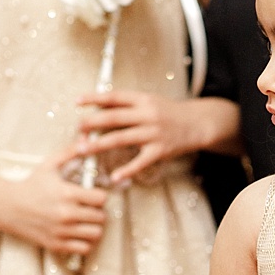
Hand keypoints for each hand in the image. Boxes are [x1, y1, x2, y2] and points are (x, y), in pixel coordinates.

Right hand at [0, 139, 111, 255]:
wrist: (7, 207)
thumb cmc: (30, 185)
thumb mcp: (49, 166)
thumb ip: (69, 153)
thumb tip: (86, 141)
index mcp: (68, 194)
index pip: (102, 199)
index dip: (100, 196)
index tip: (92, 195)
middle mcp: (67, 214)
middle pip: (101, 217)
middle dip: (97, 212)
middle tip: (89, 208)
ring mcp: (62, 231)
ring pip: (95, 234)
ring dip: (93, 227)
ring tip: (85, 222)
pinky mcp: (56, 244)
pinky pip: (84, 249)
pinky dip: (84, 242)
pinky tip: (77, 234)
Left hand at [74, 91, 215, 184]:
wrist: (198, 123)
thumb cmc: (167, 113)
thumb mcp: (149, 102)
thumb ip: (126, 104)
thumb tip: (97, 106)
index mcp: (143, 100)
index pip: (115, 97)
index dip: (95, 98)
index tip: (77, 102)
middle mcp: (147, 114)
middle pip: (114, 118)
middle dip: (92, 123)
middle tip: (77, 130)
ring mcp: (154, 133)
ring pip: (121, 139)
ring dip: (99, 145)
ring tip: (82, 150)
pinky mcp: (160, 150)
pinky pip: (140, 162)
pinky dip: (127, 170)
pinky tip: (114, 177)